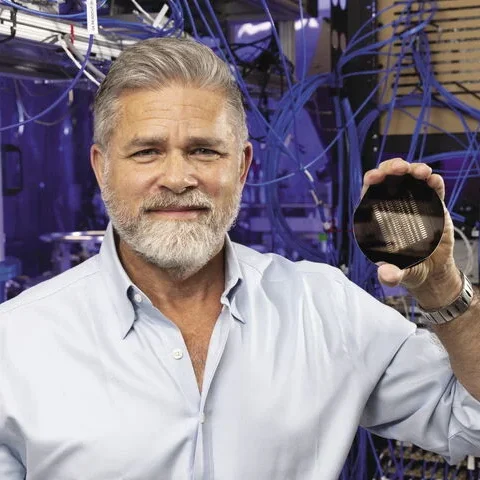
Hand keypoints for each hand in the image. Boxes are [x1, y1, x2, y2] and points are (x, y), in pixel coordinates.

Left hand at [362, 158, 458, 304]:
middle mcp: (393, 206)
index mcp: (378, 218)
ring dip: (414, 170)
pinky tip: (433, 180)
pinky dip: (433, 182)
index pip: (369, 194)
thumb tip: (387, 275)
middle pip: (388, 179)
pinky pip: (433, 189)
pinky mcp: (433, 205)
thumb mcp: (398, 274)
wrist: (432, 270)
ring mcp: (414, 203)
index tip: (375, 177)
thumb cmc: (408, 268)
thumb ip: (391, 275)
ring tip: (420, 172)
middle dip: (391, 169)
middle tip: (400, 169)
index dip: (370, 182)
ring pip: (409, 179)